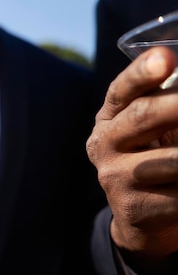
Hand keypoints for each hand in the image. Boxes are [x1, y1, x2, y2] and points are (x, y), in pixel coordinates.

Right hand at [87, 46, 177, 265]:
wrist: (143, 216)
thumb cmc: (159, 155)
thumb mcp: (157, 126)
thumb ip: (168, 101)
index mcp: (110, 117)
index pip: (123, 89)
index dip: (143, 73)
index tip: (166, 57)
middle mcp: (104, 144)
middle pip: (143, 117)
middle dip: (177, 105)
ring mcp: (114, 178)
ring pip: (173, 161)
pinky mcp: (132, 208)